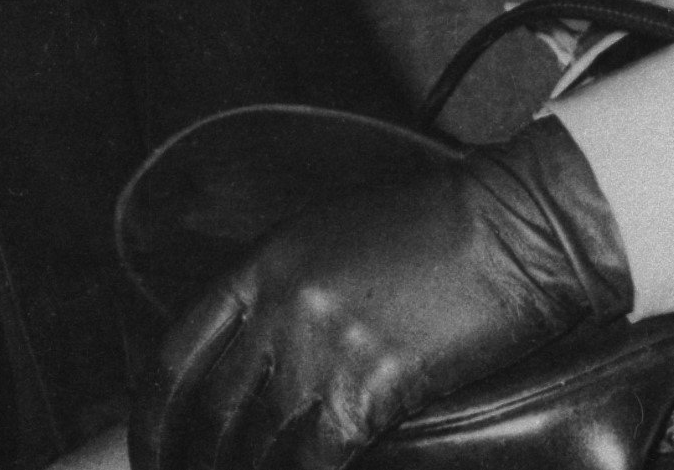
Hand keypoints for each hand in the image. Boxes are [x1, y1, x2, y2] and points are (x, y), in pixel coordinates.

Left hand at [133, 120, 632, 469]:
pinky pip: (311, 462)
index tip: (155, 455)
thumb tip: (250, 366)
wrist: (517, 228)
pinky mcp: (369, 389)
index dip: (155, 422)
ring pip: (257, 447)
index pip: (175, 356)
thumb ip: (281, 293)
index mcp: (263, 264)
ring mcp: (321, 348)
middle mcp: (279, 306)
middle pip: (210, 413)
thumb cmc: (439, 229)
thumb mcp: (334, 238)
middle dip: (197, 465)